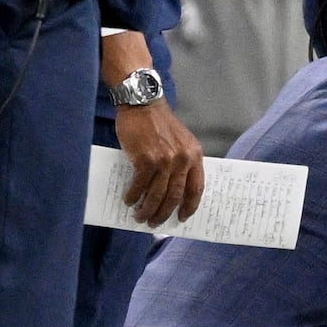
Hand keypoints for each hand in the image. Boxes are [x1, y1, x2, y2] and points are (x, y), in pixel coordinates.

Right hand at [114, 100, 204, 226]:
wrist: (142, 104)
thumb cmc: (159, 124)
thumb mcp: (180, 141)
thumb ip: (181, 162)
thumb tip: (172, 190)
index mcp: (194, 156)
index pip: (196, 188)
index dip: (190, 206)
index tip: (182, 218)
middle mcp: (182, 160)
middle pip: (175, 196)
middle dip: (164, 213)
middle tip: (155, 223)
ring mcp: (164, 160)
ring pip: (157, 194)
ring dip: (148, 209)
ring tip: (140, 217)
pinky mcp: (145, 159)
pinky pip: (140, 185)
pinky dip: (133, 195)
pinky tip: (129, 201)